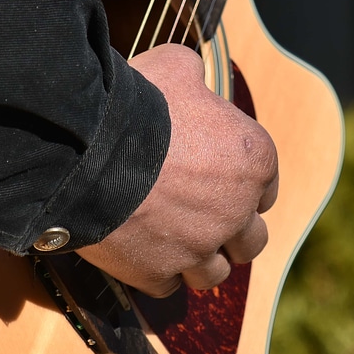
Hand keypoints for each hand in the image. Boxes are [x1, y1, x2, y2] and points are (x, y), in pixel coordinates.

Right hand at [77, 44, 277, 296]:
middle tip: (204, 219)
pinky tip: (142, 254)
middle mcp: (236, 211)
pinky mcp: (158, 273)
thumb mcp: (174, 67)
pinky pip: (168, 286)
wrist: (87, 148)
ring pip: (214, 273)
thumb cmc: (137, 103)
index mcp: (253, 161)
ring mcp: (198, 248)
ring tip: (175, 243)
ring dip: (199, 259)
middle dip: (232, 232)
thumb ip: (193, 75)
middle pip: (252, 240)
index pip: (267, 187)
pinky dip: (157, 273)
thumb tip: (190, 75)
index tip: (222, 181)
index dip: (244, 185)